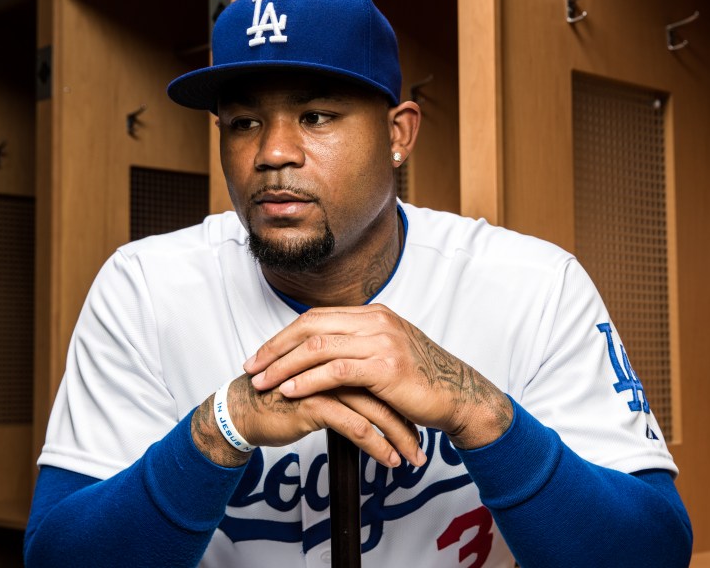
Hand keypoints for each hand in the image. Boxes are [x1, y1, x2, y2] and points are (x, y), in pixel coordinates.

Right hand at [191, 374, 423, 468]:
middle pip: (387, 390)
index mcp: (343, 352)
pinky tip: (389, 460)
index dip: (406, 398)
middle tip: (423, 446)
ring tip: (413, 457)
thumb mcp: (321, 382)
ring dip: (400, 437)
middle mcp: (339, 362)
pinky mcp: (317, 403)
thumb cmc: (280, 398)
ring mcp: (329, 382)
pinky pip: (357, 427)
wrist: (244, 410)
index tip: (422, 421)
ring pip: (377, 409)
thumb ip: (348, 380)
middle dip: (409, 421)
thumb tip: (379, 396)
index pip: (386, 373)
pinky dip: (378, 446)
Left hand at [243, 304, 512, 449]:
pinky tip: (290, 392)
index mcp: (374, 314)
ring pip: (318, 348)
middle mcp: (376, 321)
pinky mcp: (385, 367)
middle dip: (275, 348)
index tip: (262, 355)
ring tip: (263, 383)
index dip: (284, 336)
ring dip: (284, 367)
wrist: (458, 396)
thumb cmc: (422, 381)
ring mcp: (382, 342)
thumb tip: (324, 352)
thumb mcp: (388, 353)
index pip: (316, 317)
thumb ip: (359, 346)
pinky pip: (335, 371)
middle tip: (251, 367)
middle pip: (310, 327)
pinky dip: (307, 381)